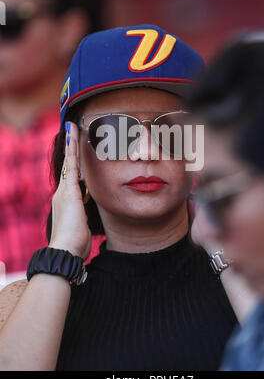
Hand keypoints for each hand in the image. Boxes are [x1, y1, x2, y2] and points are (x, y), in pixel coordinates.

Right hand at [49, 122, 90, 259]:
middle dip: (71, 147)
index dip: (74, 162)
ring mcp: (65, 191)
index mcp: (67, 201)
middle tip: (73, 128)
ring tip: (73, 127)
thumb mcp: (81, 227)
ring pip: (70, 161)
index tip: (76, 150)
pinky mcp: (69, 192)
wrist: (65, 252)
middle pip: (70, 165)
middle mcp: (63, 193)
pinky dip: (72, 150)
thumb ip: (83, 218)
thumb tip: (85, 217)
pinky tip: (74, 136)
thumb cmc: (75, 244)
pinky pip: (71, 165)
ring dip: (72, 144)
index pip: (72, 176)